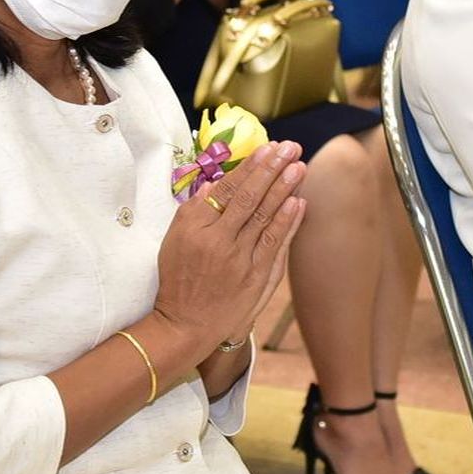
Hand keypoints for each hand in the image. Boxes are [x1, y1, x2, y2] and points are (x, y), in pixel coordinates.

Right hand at [151, 141, 307, 359]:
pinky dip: (288, 223)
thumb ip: (192, 212)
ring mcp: (240, 260)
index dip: (249, 168)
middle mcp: (218, 241)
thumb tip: (215, 185)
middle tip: (289, 148)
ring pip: (265, 218)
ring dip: (284, 190)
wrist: (186, 325)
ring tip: (299, 167)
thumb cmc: (179, 279)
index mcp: (195, 229)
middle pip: (249, 199)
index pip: (227, 190)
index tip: (266, 149)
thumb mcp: (173, 242)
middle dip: (271, 171)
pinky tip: (298, 203)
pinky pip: (274, 244)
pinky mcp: (256, 277)